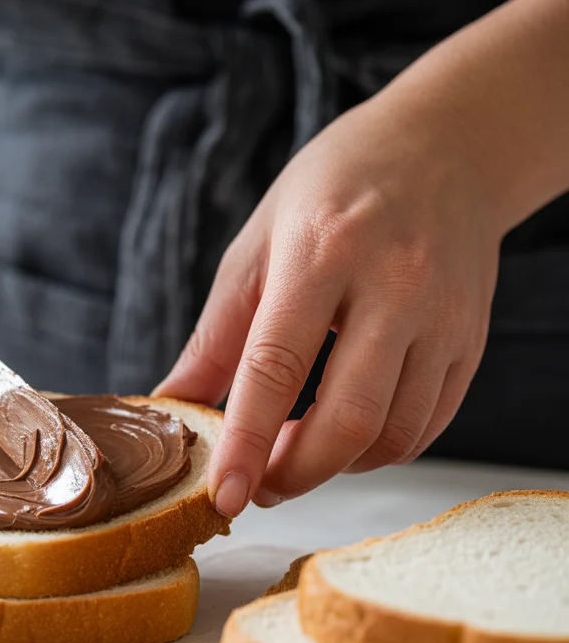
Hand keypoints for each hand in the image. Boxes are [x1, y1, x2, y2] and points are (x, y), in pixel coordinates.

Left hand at [155, 93, 501, 516]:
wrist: (444, 146)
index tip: (224, 496)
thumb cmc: (334, 190)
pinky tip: (343, 435)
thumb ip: (216, 335)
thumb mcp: (257, 245)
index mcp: (323, 252)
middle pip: (348, 419)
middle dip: (295, 473)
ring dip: (335, 467)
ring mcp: (443, 316)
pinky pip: (427, 425)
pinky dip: (378, 450)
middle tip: (258, 483)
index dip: (248, 443)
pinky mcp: (471, 340)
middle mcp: (394, 285)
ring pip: (393, 434)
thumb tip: (171, 405)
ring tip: (295, 454)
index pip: (277, 368)